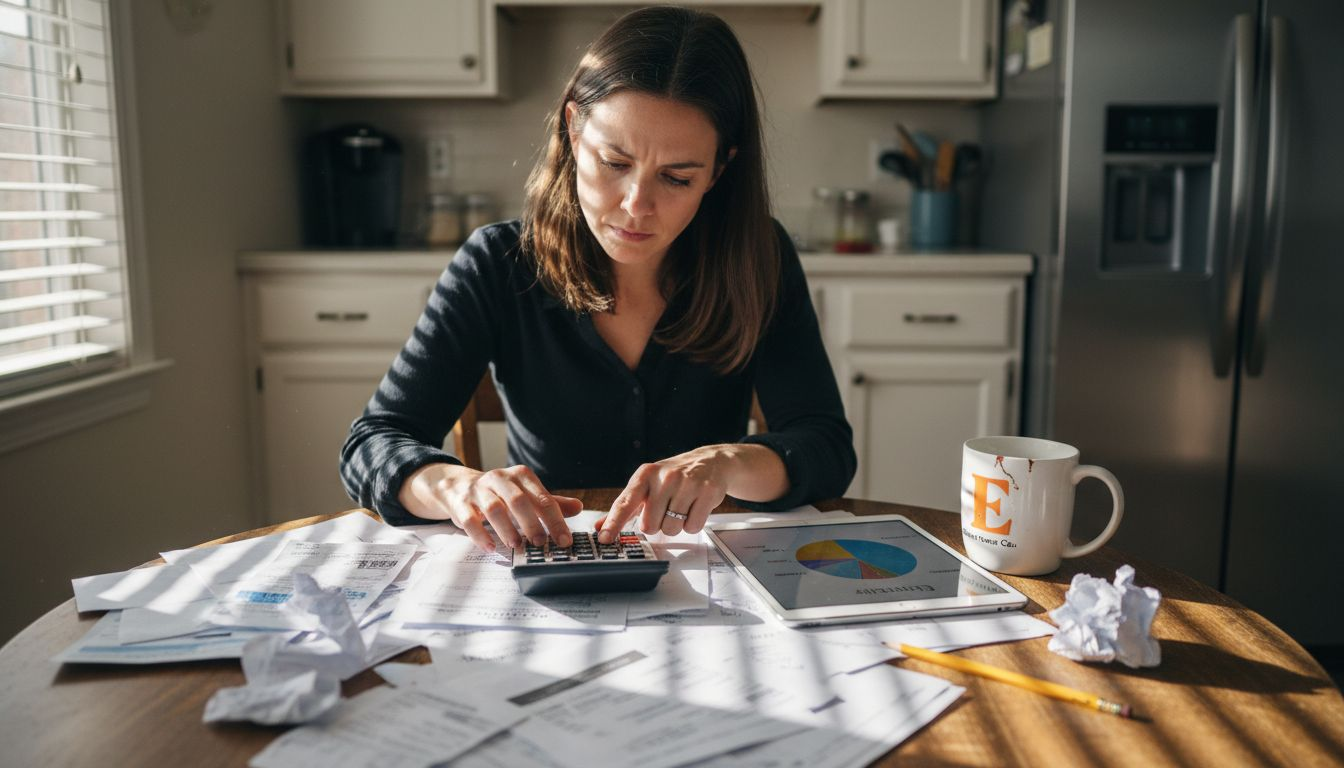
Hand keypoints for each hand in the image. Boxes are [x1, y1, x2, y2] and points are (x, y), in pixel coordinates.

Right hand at [398, 463, 581, 552]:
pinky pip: (470, 518)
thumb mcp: (525, 494)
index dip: (555, 520)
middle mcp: (500, 478)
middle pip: (518, 500)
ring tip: (517, 546)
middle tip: (541, 543)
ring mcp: (479, 489)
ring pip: (494, 508)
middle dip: (531, 523)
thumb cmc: (500, 494)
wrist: (459, 486)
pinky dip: (480, 534)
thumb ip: (550, 503)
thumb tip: (579, 507)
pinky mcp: (461, 502)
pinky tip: (490, 547)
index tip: (565, 540)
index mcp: (520, 476)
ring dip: (506, 528)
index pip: (542, 498)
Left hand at [595, 446, 731, 542]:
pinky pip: (692, 527)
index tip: (603, 538)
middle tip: (665, 509)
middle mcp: (665, 477)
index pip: (625, 503)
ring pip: (671, 529)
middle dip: (656, 524)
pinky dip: (692, 524)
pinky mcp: (707, 493)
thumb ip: (624, 508)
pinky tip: (694, 508)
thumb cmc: (673, 477)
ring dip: (675, 525)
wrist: (709, 462)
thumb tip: (600, 526)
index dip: (613, 523)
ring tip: (681, 507)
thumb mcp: (647, 485)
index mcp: (645, 474)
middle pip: (649, 525)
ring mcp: (687, 484)